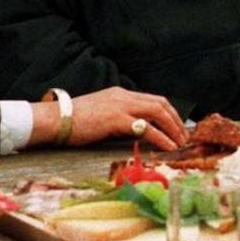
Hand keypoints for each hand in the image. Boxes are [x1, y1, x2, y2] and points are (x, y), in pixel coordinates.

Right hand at [28, 87, 186, 149]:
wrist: (56, 119)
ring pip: (157, 112)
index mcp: (120, 94)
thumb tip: (133, 131)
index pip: (153, 99)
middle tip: (183, 137)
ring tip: (180, 144)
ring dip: (173, 129)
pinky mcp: (116, 119)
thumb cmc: (74, 121)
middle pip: (160, 103)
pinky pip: (146, 128)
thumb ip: (118, 118)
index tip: (177, 128)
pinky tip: (167, 147)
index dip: (169, 113)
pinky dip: (161, 138)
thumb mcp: (100, 114)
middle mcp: (123, 96)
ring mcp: (120, 106)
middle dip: (176, 121)